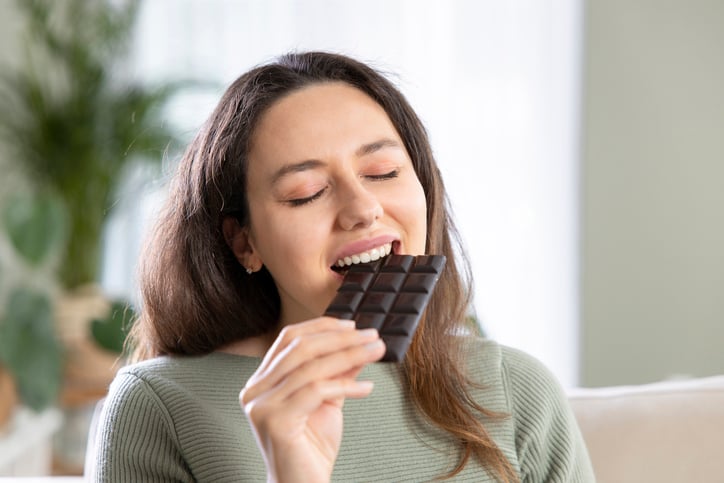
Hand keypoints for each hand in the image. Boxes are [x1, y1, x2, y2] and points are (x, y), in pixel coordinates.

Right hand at [240, 317, 385, 482]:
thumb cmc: (311, 447)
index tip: (353, 326)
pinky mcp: (275, 422)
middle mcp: (255, 390)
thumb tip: (361, 344)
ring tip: (376, 353)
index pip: (289, 339)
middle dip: (340, 339)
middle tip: (372, 336)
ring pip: (310, 368)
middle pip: (300, 348)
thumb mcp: (328, 400)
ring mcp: (261, 406)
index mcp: (262, 380)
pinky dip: (346, 386)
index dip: (321, 327)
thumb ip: (338, 371)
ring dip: (349, 356)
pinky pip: (316, 392)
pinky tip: (368, 387)